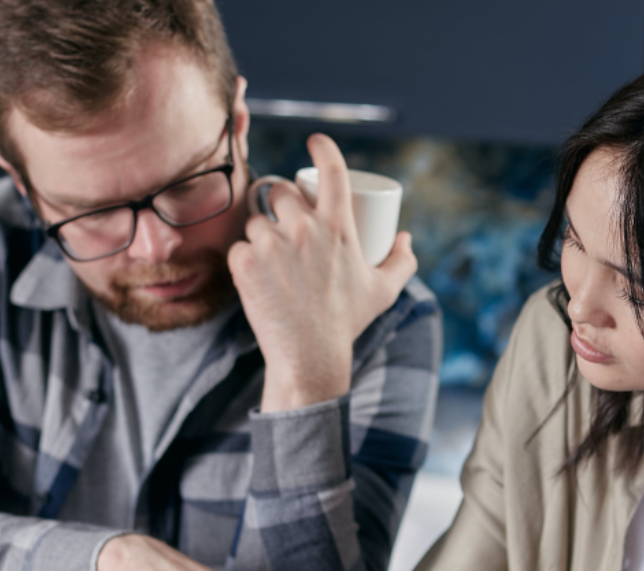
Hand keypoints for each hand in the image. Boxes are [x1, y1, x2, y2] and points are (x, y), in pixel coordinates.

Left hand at [227, 133, 416, 411]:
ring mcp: (272, 245)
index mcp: (339, 227)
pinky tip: (255, 278)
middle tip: (284, 227)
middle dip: (281, 204)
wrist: (310, 357)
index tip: (315, 142)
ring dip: (260, 235)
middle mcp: (304, 229)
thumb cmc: (347, 323)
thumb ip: (402, 262)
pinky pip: (239, 248)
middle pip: (281, 192)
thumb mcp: (383, 292)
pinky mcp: (246, 264)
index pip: (332, 170)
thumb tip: (404, 237)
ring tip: (271, 261)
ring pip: (256, 221)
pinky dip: (245, 261)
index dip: (323, 148)